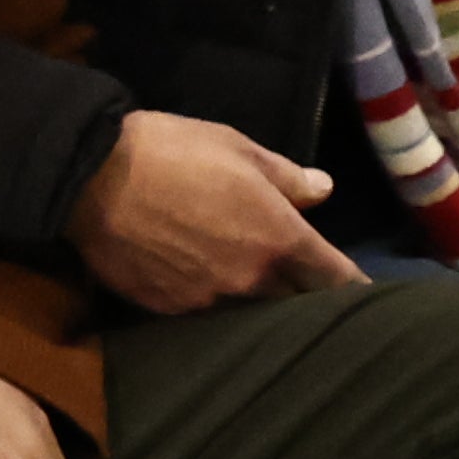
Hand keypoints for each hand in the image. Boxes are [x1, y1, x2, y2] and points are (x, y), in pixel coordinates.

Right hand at [74, 110, 358, 309]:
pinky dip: (211, 299)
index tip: (369, 298)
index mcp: (279, 238)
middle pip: (297, 303)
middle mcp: (253, 280)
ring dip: (256, 299)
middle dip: (304, 295)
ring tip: (245, 283)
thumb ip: (287, 176)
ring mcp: (211, 301)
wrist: (89, 177)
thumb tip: (324, 189)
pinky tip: (197, 281)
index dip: (357, 289)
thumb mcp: (237, 147)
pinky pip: (205, 312)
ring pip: (250, 310)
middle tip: (303, 285)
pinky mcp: (171, 311)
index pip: (338, 279)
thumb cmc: (171, 150)